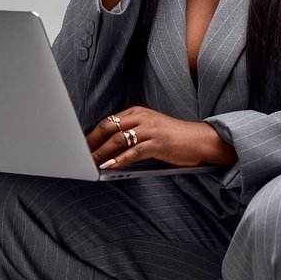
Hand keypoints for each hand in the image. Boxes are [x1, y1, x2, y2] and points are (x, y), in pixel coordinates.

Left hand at [87, 108, 237, 169]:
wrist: (200, 140)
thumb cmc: (173, 138)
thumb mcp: (149, 129)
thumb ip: (131, 133)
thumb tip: (108, 148)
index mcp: (137, 112)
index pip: (108, 121)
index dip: (92, 134)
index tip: (81, 146)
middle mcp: (142, 118)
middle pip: (109, 128)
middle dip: (92, 143)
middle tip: (81, 156)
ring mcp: (150, 130)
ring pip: (118, 140)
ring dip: (102, 153)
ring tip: (91, 164)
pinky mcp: (157, 143)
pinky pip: (133, 152)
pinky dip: (119, 160)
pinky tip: (110, 166)